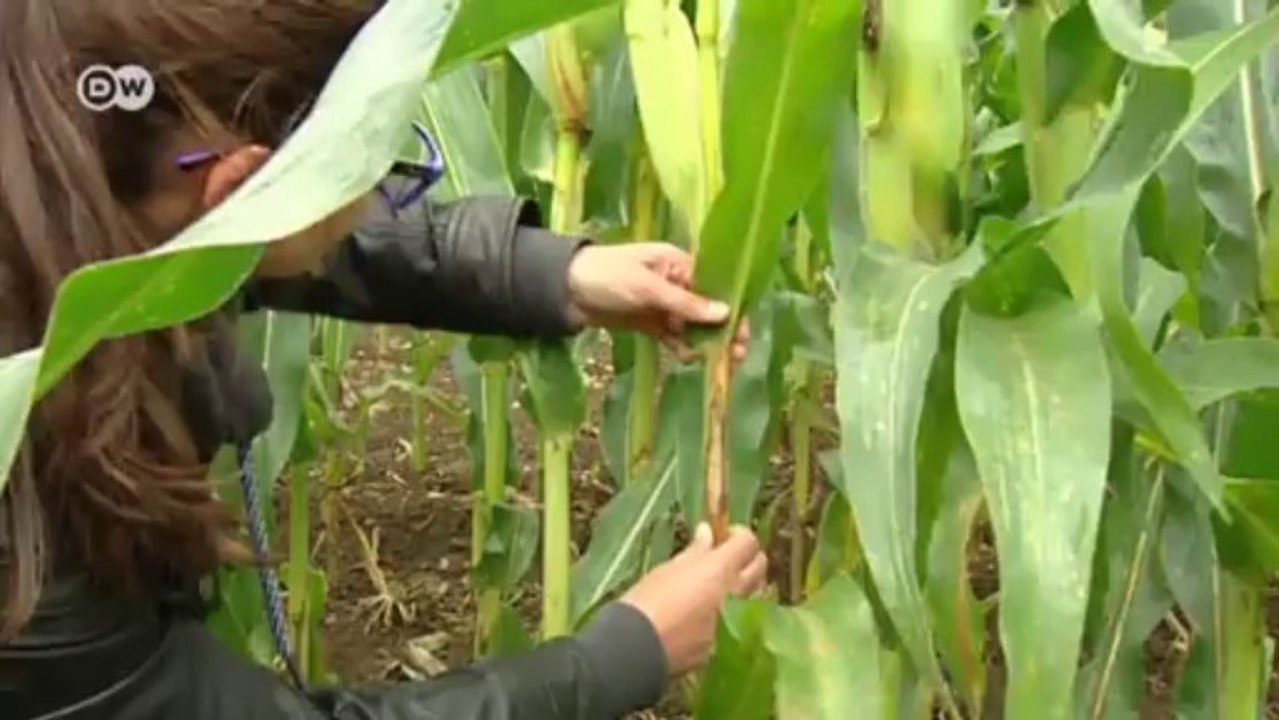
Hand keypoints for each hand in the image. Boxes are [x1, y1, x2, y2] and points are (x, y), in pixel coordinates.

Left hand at [565, 242, 750, 360]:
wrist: (563, 290)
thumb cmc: (606, 276)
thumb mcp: (647, 287)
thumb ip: (685, 302)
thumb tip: (725, 313)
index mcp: (678, 263)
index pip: (714, 285)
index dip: (731, 308)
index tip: (743, 333)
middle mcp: (674, 282)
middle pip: (707, 307)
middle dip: (723, 329)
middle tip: (737, 356)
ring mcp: (661, 303)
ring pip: (691, 324)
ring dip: (704, 341)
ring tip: (718, 362)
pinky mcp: (648, 321)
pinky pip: (672, 335)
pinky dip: (681, 346)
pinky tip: (689, 358)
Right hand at [619, 523, 768, 677]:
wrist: (638, 649)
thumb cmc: (647, 601)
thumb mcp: (668, 569)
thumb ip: (696, 551)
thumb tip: (708, 532)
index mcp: (721, 570)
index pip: (748, 542)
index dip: (738, 535)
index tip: (723, 537)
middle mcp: (736, 594)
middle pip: (760, 567)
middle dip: (747, 558)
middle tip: (725, 558)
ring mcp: (735, 622)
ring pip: (754, 596)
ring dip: (744, 586)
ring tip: (720, 586)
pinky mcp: (727, 644)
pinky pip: (740, 621)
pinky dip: (732, 612)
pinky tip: (710, 614)